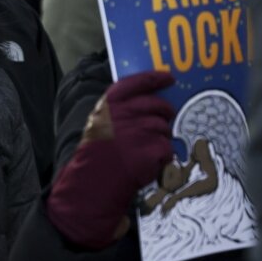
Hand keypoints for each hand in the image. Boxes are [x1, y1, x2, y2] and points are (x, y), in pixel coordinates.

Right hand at [47, 71, 176, 248]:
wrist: (92, 183)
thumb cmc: (97, 154)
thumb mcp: (99, 124)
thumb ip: (120, 110)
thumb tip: (150, 99)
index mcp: (109, 105)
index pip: (136, 83)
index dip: (155, 78)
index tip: (168, 77)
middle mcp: (124, 114)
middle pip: (157, 105)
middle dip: (165, 112)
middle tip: (165, 119)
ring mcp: (139, 132)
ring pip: (164, 128)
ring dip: (161, 138)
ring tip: (146, 150)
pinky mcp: (151, 151)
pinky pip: (167, 149)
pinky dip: (162, 158)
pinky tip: (148, 164)